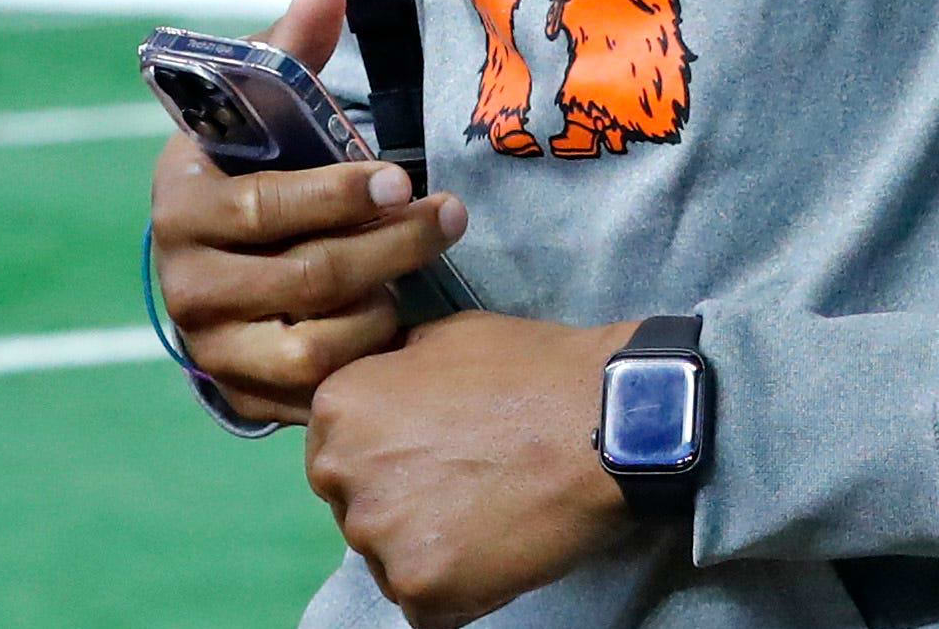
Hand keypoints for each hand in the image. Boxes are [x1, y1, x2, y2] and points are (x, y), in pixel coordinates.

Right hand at [147, 0, 467, 425]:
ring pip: (313, 347)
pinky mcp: (240, 393)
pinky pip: (314, 392)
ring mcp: (211, 346)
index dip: (337, 195)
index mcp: (181, 204)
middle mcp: (185, 283)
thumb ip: (291, 50)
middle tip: (450, 218)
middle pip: (305, 279)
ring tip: (421, 271)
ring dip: (381, 308)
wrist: (215, 257)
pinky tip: (402, 323)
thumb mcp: (258, 104)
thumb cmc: (251, 166)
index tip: (401, 180)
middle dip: (389, 247)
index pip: (265, 207)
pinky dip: (365, 360)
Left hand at [306, 309, 641, 628]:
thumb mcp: (443, 336)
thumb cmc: (532, 370)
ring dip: (429, 551)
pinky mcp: (420, 587)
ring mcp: (378, 535)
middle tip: (462, 488)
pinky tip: (498, 550)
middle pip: (355, 510)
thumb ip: (394, 370)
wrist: (604, 421)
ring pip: (388, 562)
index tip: (429, 457)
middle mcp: (342, 472)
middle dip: (400, 506)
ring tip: (488, 518)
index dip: (384, 461)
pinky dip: (460, 591)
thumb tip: (386, 389)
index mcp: (338, 407)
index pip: (335, 455)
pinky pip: (427, 607)